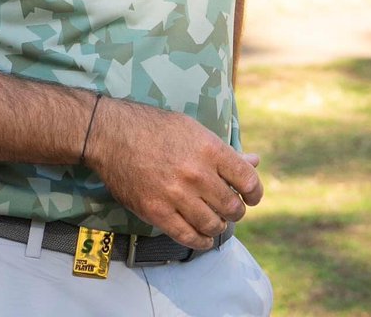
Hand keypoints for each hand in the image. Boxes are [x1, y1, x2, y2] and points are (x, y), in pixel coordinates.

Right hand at [84, 97, 263, 248]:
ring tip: (217, 221)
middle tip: (232, 209)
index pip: (246, 179)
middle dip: (237, 211)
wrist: (115, 136)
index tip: (253, 197)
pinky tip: (204, 238)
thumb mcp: (196, 131)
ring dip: (219, 226)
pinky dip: (201, 241)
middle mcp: (197, 174)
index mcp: (210, 149)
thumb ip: (225, 151)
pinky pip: (187, 236)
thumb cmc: (158, 129)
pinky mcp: (157, 212)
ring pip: (212, 224)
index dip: (255, 192)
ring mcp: (176, 195)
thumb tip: (253, 162)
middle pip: (231, 205)